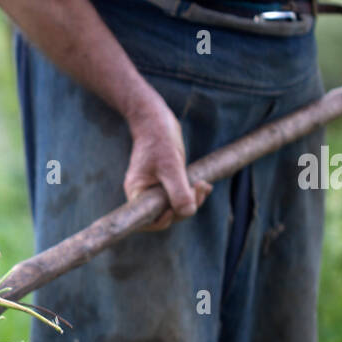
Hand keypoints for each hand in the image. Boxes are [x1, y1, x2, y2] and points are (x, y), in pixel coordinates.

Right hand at [124, 99, 212, 230]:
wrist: (156, 120)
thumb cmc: (159, 140)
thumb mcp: (171, 166)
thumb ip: (178, 191)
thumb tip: (188, 212)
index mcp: (137, 193)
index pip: (148, 220)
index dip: (164, 221)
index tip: (178, 209)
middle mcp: (144, 194)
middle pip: (165, 214)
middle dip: (185, 206)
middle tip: (200, 189)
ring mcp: (154, 189)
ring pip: (174, 206)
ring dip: (192, 199)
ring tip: (204, 185)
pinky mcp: (165, 183)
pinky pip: (178, 195)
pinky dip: (192, 193)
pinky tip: (203, 185)